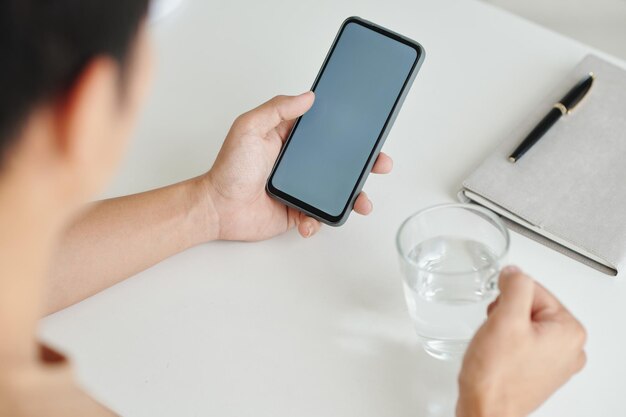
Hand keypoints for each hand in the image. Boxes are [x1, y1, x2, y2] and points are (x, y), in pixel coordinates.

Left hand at [202, 92, 392, 240]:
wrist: (217, 208)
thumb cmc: (229, 168)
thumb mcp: (249, 128)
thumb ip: (277, 109)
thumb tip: (308, 96)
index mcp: (292, 140)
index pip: (329, 131)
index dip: (351, 131)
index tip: (371, 130)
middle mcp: (300, 164)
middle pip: (342, 162)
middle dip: (366, 164)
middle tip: (381, 164)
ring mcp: (301, 189)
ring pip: (337, 192)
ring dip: (354, 197)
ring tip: (362, 203)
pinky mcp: (298, 212)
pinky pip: (318, 217)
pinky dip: (319, 221)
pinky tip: (309, 222)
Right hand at [457, 266, 586, 416]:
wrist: (484, 411)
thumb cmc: (496, 375)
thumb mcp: (505, 318)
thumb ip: (515, 286)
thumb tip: (514, 272)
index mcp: (570, 331)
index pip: (533, 289)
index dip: (507, 299)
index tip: (498, 316)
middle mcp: (570, 348)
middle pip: (530, 306)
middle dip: (506, 314)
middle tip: (497, 334)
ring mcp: (556, 362)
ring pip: (523, 323)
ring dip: (504, 328)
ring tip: (496, 348)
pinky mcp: (540, 371)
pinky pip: (521, 342)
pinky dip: (505, 344)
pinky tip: (497, 357)